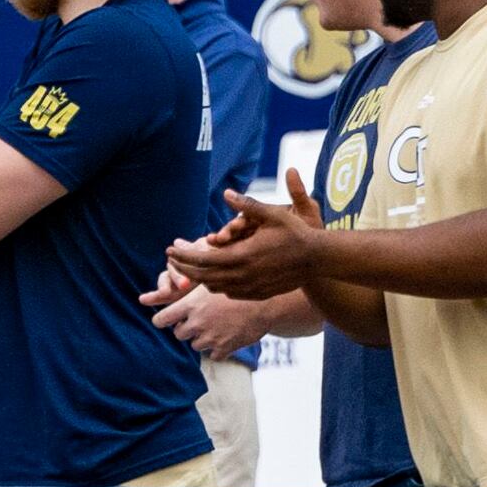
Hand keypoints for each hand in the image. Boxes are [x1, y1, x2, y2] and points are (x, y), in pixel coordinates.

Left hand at [144, 274, 286, 357]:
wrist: (266, 303)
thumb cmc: (237, 288)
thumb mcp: (212, 281)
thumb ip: (191, 282)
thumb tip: (176, 265)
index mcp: (190, 305)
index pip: (161, 320)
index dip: (162, 320)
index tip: (165, 320)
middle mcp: (197, 323)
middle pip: (179, 334)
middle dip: (186, 328)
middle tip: (200, 320)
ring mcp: (210, 337)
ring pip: (196, 345)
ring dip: (203, 338)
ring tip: (218, 325)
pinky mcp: (224, 348)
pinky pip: (214, 355)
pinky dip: (219, 349)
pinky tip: (228, 336)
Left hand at [165, 180, 323, 299]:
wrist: (317, 259)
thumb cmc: (295, 233)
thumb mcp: (272, 214)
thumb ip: (247, 204)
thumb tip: (226, 192)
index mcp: (241, 256)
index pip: (202, 260)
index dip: (183, 256)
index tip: (168, 251)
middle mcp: (243, 276)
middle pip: (203, 276)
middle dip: (184, 268)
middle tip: (171, 260)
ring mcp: (250, 288)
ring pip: (215, 287)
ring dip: (200, 277)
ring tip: (189, 267)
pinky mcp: (258, 294)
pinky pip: (229, 293)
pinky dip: (217, 285)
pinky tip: (213, 277)